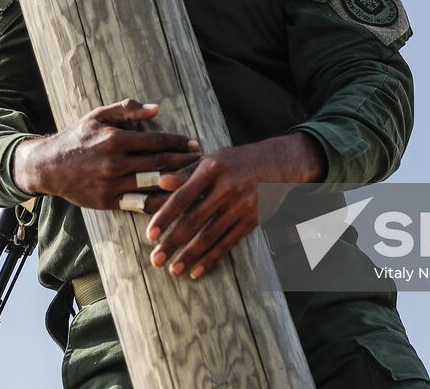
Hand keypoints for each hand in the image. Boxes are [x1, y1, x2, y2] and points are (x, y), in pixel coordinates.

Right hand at [12, 99, 199, 209]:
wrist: (49, 166)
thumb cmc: (77, 137)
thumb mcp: (98, 116)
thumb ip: (127, 111)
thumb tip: (156, 108)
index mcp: (115, 139)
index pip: (156, 141)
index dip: (179, 143)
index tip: (195, 144)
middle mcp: (115, 163)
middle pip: (160, 164)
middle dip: (185, 163)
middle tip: (204, 162)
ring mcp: (112, 185)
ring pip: (153, 185)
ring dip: (177, 183)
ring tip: (195, 181)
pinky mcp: (109, 202)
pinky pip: (140, 204)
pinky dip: (159, 203)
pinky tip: (174, 201)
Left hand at [144, 132, 324, 280]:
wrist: (279, 163)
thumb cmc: (238, 160)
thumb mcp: (213, 158)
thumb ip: (186, 171)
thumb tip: (160, 182)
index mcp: (211, 169)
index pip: (183, 196)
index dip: (165, 217)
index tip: (150, 235)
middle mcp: (226, 188)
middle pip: (194, 220)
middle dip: (173, 242)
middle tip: (156, 260)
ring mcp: (240, 206)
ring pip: (210, 235)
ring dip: (190, 255)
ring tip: (173, 270)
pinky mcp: (252, 220)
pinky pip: (228, 242)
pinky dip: (211, 258)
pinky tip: (197, 270)